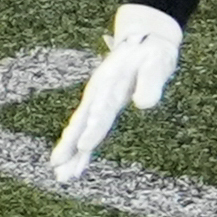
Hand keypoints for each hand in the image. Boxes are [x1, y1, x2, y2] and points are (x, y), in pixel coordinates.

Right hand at [49, 3, 182, 181]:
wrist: (145, 40)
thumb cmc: (152, 54)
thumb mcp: (156, 64)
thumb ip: (150, 83)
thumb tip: (144, 105)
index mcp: (110, 83)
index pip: (101, 110)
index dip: (93, 127)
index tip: (85, 145)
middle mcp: (98, 93)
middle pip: (83, 123)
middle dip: (72, 146)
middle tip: (60, 169)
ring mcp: (96, 99)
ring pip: (80, 128)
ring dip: (71, 151)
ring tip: (62, 175)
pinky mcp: (99, 104)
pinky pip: (86, 127)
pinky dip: (78, 145)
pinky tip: (71, 164)